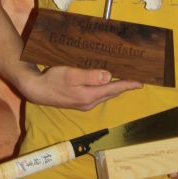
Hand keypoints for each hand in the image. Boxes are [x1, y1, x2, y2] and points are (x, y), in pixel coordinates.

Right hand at [17, 65, 142, 110]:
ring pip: (105, 95)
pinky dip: (105, 89)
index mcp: (89, 96)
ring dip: (115, 88)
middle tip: (135, 80)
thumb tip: (109, 77)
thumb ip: (90, 76)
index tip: (140, 83)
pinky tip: (105, 84)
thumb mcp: (71, 75)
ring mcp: (84, 104)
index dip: (128, 85)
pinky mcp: (79, 102)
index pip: (114, 89)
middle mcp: (89, 102)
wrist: (37, 90)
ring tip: (124, 81)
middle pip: (111, 93)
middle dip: (124, 87)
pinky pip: (98, 95)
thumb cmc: (53, 80)